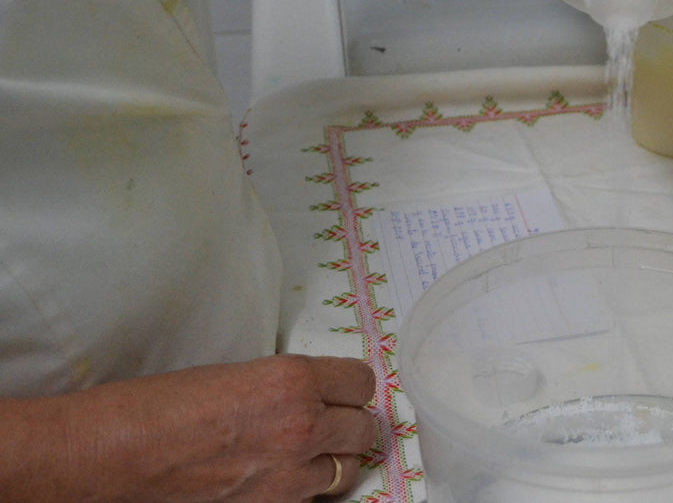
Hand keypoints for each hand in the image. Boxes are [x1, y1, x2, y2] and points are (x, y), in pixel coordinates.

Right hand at [0, 354, 376, 501]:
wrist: (117, 455)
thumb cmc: (159, 408)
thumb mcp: (237, 373)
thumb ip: (285, 384)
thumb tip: (314, 392)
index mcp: (293, 380)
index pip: (362, 381)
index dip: (352, 386)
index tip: (345, 389)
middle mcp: (302, 426)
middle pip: (365, 427)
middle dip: (351, 422)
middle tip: (334, 420)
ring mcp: (289, 474)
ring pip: (347, 468)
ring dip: (334, 459)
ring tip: (313, 451)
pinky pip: (314, 498)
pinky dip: (309, 489)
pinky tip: (287, 476)